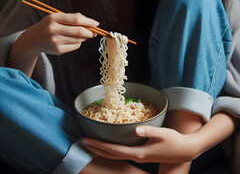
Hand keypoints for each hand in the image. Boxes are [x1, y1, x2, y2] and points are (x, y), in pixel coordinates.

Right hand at [20, 12, 98, 55]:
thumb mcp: (56, 18)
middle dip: (90, 32)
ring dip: (84, 37)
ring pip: (79, 40)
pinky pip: (75, 46)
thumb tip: (91, 23)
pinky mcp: (58, 50)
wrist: (33, 40)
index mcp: (53, 18)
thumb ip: (72, 18)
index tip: (96, 23)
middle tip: (94, 32)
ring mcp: (55, 41)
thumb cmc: (49, 26)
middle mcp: (53, 30)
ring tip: (82, 35)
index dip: (88, 21)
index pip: (76, 19)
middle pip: (79, 31)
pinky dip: (78, 43)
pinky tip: (72, 40)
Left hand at [81, 126, 198, 163]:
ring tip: (91, 144)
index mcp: (139, 153)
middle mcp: (136, 156)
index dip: (100, 146)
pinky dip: (111, 150)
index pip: (114, 150)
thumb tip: (136, 129)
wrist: (184, 151)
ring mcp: (139, 157)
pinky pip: (121, 153)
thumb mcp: (163, 134)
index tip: (87, 140)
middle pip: (112, 155)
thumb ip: (149, 131)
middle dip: (96, 149)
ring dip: (102, 150)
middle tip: (83, 142)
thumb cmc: (174, 141)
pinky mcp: (141, 155)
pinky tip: (109, 146)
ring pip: (115, 156)